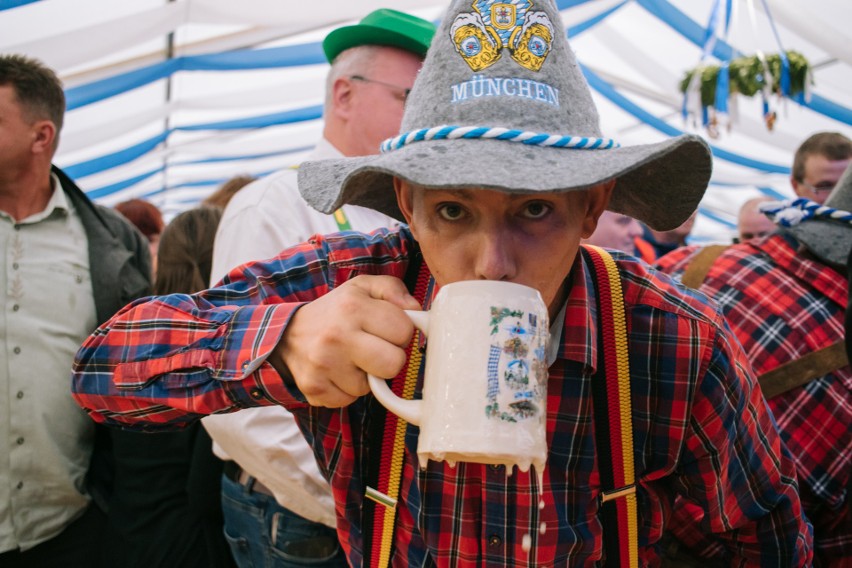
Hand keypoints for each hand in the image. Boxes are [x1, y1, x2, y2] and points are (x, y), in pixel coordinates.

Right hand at [273, 275, 421, 406]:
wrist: (287, 335)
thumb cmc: (335, 311)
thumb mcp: (362, 287)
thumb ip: (393, 290)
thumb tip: (416, 311)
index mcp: (353, 307)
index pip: (405, 331)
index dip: (400, 332)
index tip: (386, 329)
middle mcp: (337, 335)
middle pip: (394, 364)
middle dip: (390, 358)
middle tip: (374, 348)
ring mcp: (324, 365)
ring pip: (372, 387)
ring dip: (366, 375)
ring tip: (350, 358)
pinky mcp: (315, 388)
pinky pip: (350, 400)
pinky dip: (347, 389)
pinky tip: (337, 372)